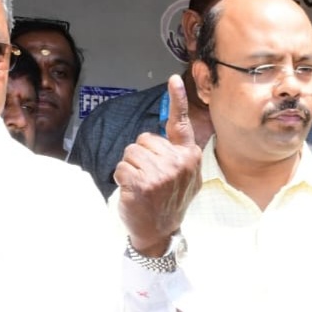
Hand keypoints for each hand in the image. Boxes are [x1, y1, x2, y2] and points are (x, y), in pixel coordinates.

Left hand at [115, 74, 201, 254]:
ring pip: (130, 152)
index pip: (181, 124)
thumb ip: (179, 154)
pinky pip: (121, 167)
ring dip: (130, 168)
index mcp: (190, 157)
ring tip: (142, 186)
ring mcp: (161, 174)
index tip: (174, 79)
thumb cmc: (169, 203)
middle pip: (144, 139)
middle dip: (140, 156)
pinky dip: (122, 179)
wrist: (160, 232)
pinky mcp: (142, 184)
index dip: (177, 100)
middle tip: (150, 178)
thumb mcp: (186, 177)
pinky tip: (133, 192)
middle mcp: (178, 163)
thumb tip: (171, 128)